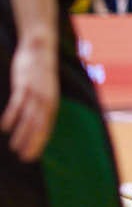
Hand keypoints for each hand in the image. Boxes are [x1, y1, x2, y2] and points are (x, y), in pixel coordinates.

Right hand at [0, 41, 58, 160]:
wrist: (40, 48)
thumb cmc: (40, 72)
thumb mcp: (45, 90)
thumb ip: (41, 105)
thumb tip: (35, 120)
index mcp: (52, 103)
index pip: (47, 127)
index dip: (40, 143)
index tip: (32, 157)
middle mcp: (47, 100)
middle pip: (40, 126)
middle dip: (32, 143)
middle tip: (24, 158)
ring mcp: (36, 92)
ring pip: (30, 117)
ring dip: (23, 134)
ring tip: (14, 148)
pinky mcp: (25, 84)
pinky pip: (18, 103)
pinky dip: (12, 116)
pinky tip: (5, 128)